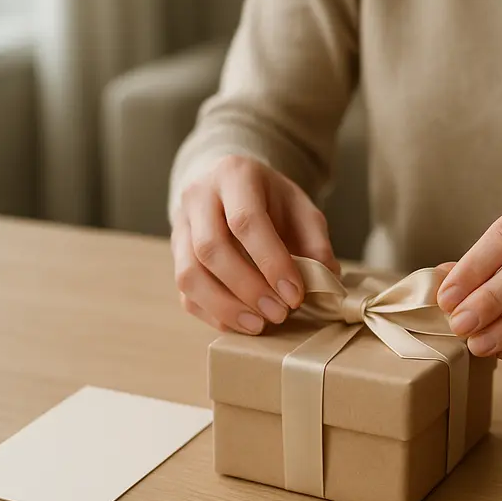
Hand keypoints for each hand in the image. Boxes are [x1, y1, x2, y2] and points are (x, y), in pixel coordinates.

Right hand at [171, 156, 338, 333]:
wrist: (231, 186)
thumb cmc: (271, 200)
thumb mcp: (301, 208)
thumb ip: (316, 242)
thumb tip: (326, 281)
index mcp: (234, 176)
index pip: (246, 222)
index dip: (272, 263)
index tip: (295, 295)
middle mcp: (199, 197)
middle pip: (211, 249)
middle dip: (248, 289)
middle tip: (279, 313)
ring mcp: (180, 226)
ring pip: (189, 274)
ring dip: (225, 307)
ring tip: (259, 324)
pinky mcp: (175, 255)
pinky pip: (185, 292)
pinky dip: (213, 314)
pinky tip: (242, 323)